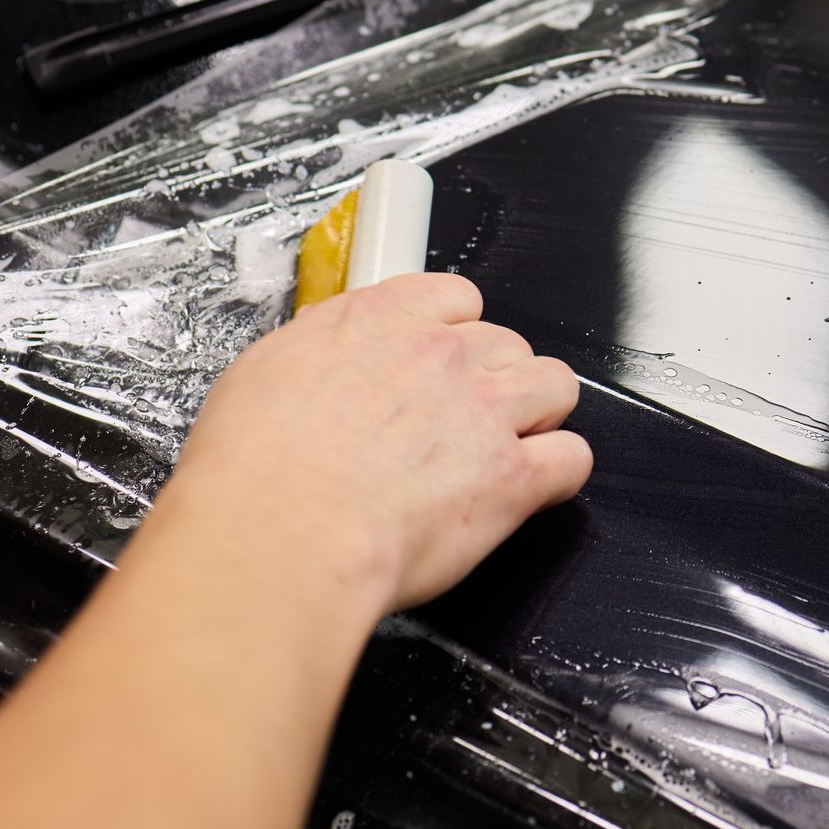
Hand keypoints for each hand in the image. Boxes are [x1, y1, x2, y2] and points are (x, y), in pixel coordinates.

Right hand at [162, 273, 590, 612]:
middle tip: (465, 418)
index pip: (455, 297)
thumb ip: (316, 356)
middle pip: (508, 343)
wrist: (282, 532)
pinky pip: (572, 458)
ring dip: (539, 414)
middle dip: (494, 378)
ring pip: (555, 386)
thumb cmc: (256, 468)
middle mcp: (443, 356)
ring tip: (509, 446)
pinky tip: (534, 488)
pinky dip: (559, 473)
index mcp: (382, 320)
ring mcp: (485, 413)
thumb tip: (322, 362)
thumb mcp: (264, 373)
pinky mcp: (512, 478)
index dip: (455, 332)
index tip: (444, 356)